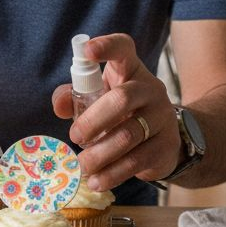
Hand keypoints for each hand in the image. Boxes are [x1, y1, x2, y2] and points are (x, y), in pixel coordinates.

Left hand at [50, 33, 178, 190]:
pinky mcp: (166, 145)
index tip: (87, 52)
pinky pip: (137, 160)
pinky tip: (97, 181)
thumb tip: (59, 105)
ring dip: (100, 153)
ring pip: (129, 134)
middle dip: (93, 119)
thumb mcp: (99, 100)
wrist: (164, 140)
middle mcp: (150, 89)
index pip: (123, 48)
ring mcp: (161, 117)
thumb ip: (75, 97)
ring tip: (82, 165)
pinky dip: (112, 174)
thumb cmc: (122, 114)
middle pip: (123, 98)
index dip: (107, 46)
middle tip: (74, 136)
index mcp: (130, 70)